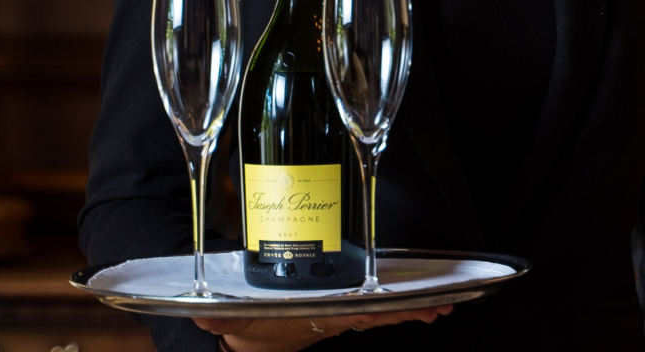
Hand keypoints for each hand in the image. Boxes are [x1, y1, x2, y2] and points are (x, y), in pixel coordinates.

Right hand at [192, 304, 452, 351]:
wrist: (246, 338)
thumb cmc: (246, 322)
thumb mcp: (233, 318)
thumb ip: (222, 314)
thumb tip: (206, 315)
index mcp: (315, 316)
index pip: (354, 314)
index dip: (381, 312)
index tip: (406, 309)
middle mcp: (332, 316)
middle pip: (377, 314)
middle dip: (408, 312)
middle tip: (438, 307)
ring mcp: (339, 315)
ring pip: (380, 313)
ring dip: (409, 311)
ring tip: (437, 308)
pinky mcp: (340, 311)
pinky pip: (374, 310)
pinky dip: (396, 309)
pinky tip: (418, 307)